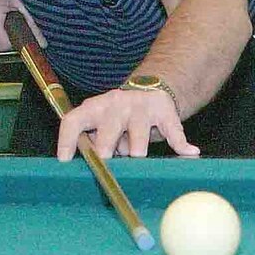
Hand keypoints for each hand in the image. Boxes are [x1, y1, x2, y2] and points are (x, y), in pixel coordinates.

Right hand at [0, 0, 32, 50]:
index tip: (25, 35)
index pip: (3, 45)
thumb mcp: (22, 1)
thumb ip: (32, 23)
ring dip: (3, 33)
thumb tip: (41, 42)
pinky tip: (1, 18)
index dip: (16, 41)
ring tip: (8, 17)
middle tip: (17, 21)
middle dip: (10, 36)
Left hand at [57, 89, 199, 161]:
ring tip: (138, 157)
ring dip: (138, 148)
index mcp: (94, 108)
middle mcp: (115, 104)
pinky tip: (189, 153)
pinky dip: (181, 143)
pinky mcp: (164, 110)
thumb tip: (90, 167)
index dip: (67, 141)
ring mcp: (140, 107)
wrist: (151, 87)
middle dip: (106, 147)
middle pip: (108, 128)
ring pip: (139, 132)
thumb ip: (95, 140)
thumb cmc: (120, 117)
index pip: (73, 121)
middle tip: (105, 163)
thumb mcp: (103, 123)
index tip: (65, 161)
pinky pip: (172, 130)